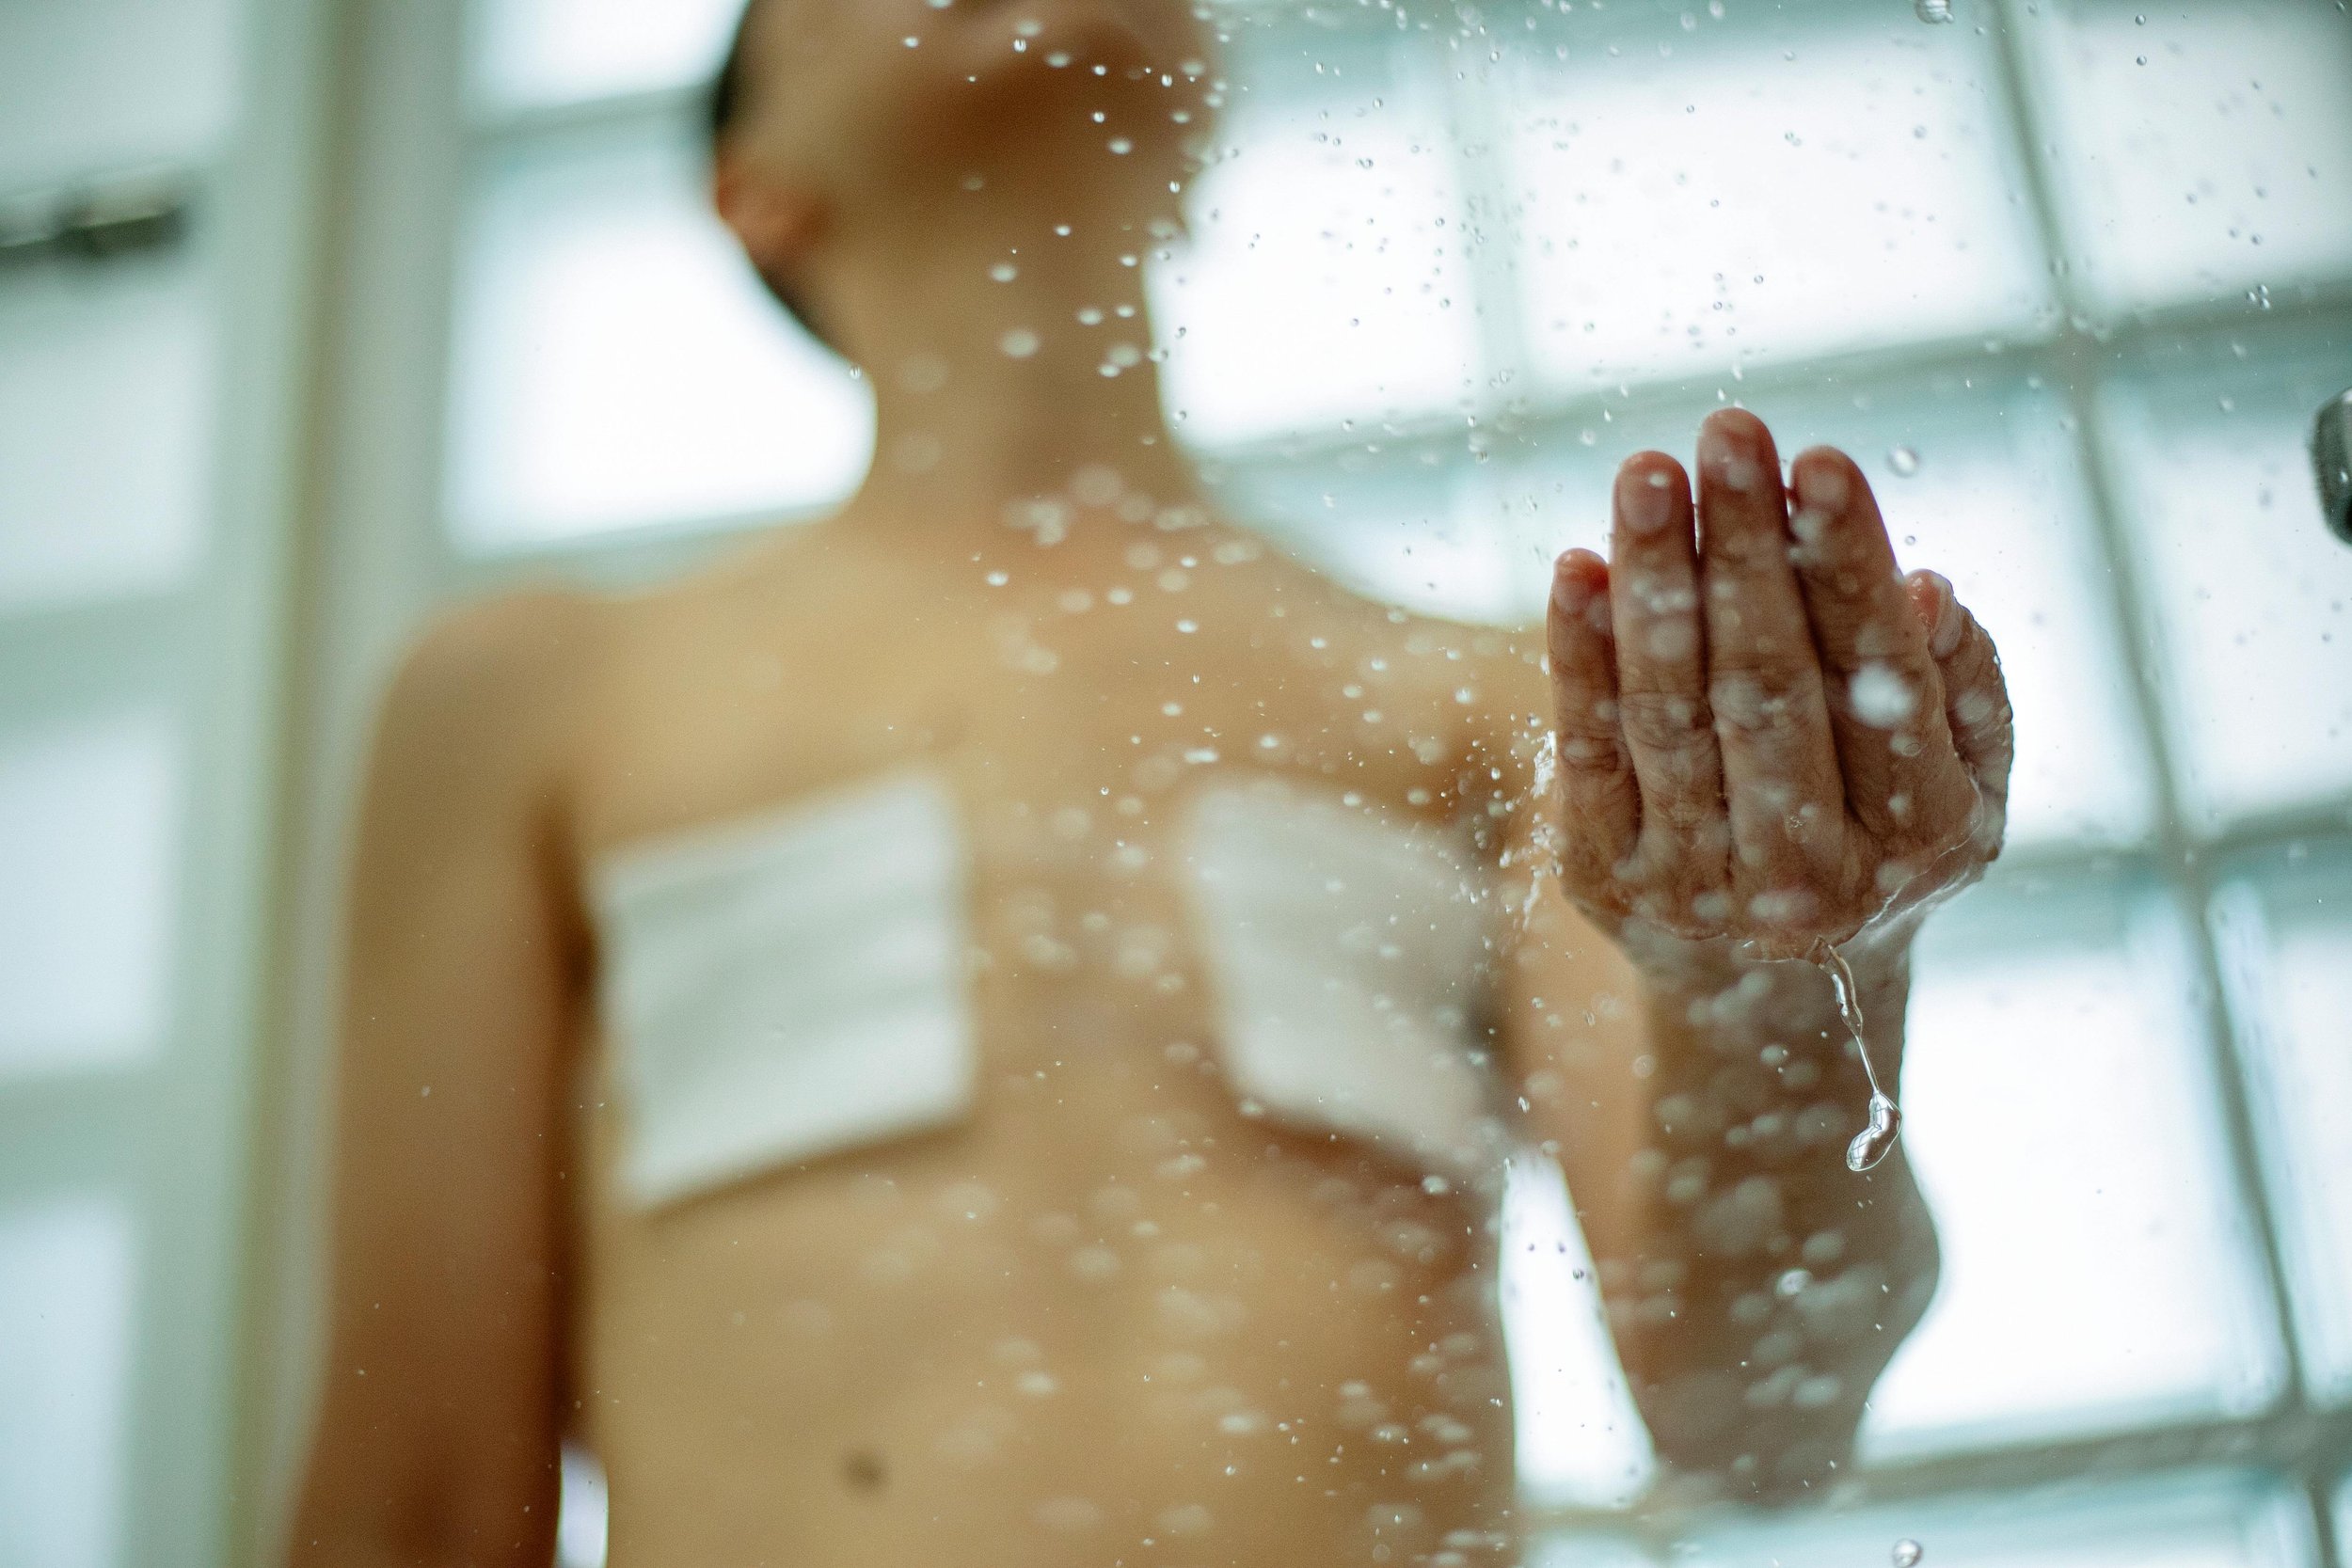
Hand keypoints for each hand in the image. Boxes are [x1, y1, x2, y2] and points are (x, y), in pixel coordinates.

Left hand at [1545, 409, 2011, 966]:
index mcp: (1917, 843)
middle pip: (1765, 689)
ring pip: (1669, 711)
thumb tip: (1925, 591)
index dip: (1845, 568)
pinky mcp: (1603, 879)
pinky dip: (1578, 655)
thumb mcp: (1964, 784)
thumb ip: (1962, 690)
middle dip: (1741, 551)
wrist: (1773, 993)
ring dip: (1654, 582)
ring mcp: (1695, 885)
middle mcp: (1805, 880)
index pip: (1877, 682)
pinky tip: (1578, 565)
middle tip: (1728, 432)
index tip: (1817, 461)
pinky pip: (1586, 750)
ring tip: (1648, 473)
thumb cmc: (1880, 843)